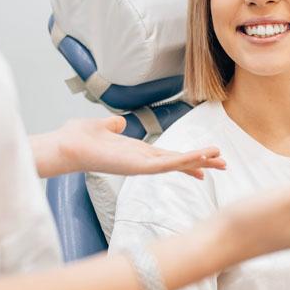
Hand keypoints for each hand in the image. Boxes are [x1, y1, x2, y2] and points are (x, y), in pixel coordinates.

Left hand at [35, 116, 225, 178]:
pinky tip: (200, 158)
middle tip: (224, 165)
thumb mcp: (101, 126)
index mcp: (138, 152)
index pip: (169, 156)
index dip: (188, 158)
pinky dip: (185, 161)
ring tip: (220, 159)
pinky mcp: (138, 167)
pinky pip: (166, 165)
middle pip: (179, 162)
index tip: (205, 161)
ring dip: (199, 161)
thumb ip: (112, 125)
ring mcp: (141, 165)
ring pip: (177, 164)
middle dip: (202, 163)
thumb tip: (118, 122)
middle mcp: (142, 161)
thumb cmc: (79, 138)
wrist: (65, 145)